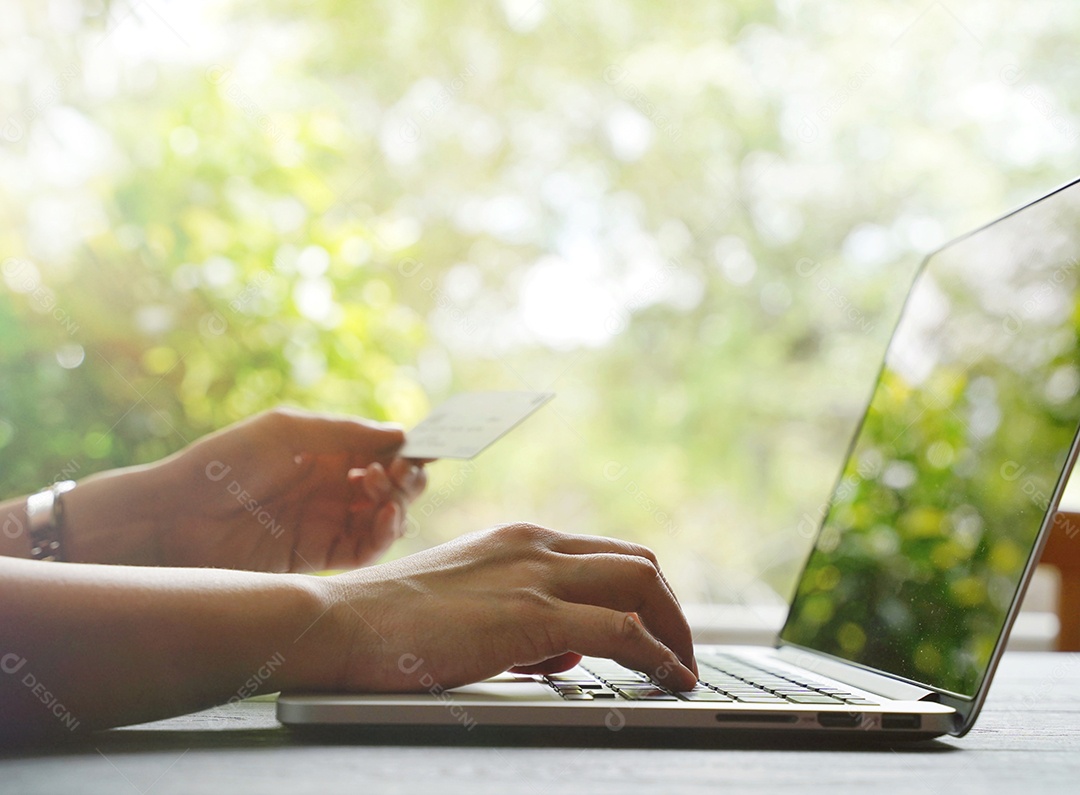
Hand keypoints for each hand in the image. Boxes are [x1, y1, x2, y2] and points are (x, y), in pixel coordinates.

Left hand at [152, 408, 426, 571]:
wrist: (173, 518)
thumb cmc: (222, 464)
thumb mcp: (285, 430)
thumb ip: (345, 432)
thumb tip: (401, 435)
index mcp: (326, 453)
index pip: (382, 451)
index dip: (408, 449)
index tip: (427, 446)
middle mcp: (332, 489)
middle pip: (392, 486)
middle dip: (408, 477)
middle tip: (400, 473)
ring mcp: (328, 523)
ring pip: (387, 518)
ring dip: (400, 504)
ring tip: (386, 493)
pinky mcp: (319, 558)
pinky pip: (367, 549)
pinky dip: (385, 535)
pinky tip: (384, 518)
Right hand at [303, 524, 698, 692]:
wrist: (340, 622)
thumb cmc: (392, 623)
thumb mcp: (468, 605)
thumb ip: (520, 618)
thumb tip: (567, 653)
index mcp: (520, 539)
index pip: (605, 554)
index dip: (642, 592)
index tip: (657, 627)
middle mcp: (536, 546)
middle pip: (637, 563)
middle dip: (671, 608)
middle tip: (680, 649)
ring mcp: (535, 576)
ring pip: (641, 585)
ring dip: (675, 629)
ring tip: (684, 669)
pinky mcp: (531, 615)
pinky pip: (622, 631)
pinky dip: (660, 655)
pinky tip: (673, 680)